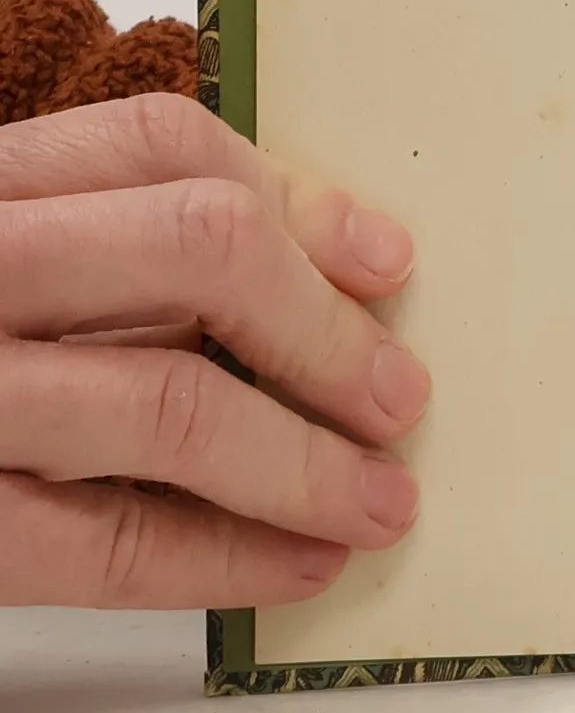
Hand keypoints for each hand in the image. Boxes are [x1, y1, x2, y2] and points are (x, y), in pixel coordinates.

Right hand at [0, 95, 427, 607]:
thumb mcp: (14, 263)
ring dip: (302, 460)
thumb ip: (128, 249)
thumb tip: (355, 263)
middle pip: (193, 249)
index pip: (157, 147)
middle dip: (320, 329)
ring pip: (161, 399)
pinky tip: (298, 565)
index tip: (390, 265)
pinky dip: (219, 558)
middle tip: (398, 397)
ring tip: (380, 502)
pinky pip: (94, 541)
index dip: (297, 204)